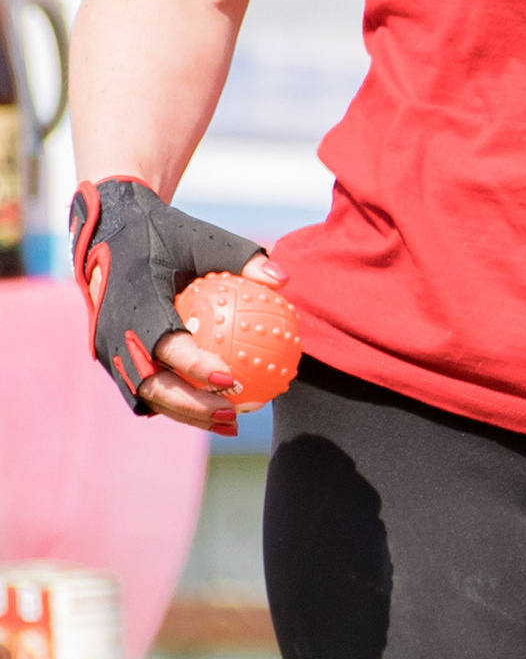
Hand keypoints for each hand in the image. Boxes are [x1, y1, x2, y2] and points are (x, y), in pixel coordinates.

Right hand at [68, 176, 284, 433]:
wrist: (111, 235)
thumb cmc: (165, 236)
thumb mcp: (202, 237)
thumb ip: (241, 257)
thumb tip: (283, 280)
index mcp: (133, 302)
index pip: (163, 343)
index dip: (193, 366)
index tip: (230, 378)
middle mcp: (115, 332)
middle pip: (151, 384)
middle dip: (191, 405)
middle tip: (234, 411)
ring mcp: (109, 351)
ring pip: (148, 395)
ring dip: (187, 415)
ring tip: (232, 422)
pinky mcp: (113, 360)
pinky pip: (146, 390)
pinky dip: (177, 406)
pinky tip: (216, 415)